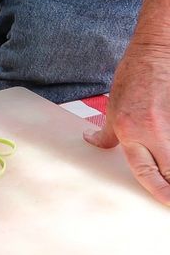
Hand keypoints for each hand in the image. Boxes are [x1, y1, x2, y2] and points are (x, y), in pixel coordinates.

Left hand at [84, 40, 169, 204]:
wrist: (155, 52)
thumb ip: (107, 132)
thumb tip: (91, 142)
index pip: (146, 171)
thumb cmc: (133, 77)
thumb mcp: (113, 106)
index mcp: (131, 131)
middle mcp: (153, 130)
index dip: (159, 191)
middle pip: (169, 172)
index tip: (166, 203)